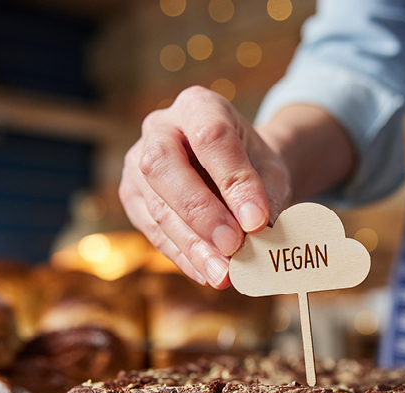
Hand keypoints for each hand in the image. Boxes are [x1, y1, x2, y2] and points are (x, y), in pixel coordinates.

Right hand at [119, 86, 291, 287]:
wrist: (233, 170)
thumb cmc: (253, 166)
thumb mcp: (271, 173)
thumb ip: (267, 198)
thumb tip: (261, 235)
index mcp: (198, 106)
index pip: (211, 138)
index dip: (234, 181)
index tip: (257, 221)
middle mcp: (160, 128)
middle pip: (164, 167)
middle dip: (200, 213)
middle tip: (233, 247)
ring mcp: (138, 162)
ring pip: (156, 206)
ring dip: (192, 246)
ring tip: (223, 275)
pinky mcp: (133, 197)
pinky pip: (153, 231)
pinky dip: (183, 256)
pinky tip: (206, 274)